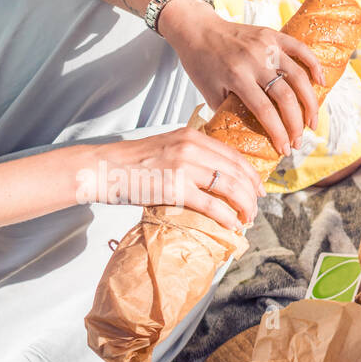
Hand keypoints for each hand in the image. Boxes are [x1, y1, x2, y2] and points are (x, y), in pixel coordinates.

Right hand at [92, 128, 264, 230]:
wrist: (102, 168)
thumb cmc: (131, 163)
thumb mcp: (166, 146)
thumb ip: (190, 154)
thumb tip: (212, 175)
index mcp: (191, 136)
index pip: (233, 155)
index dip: (251, 175)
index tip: (259, 189)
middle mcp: (191, 147)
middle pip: (236, 172)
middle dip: (252, 193)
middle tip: (256, 208)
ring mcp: (184, 167)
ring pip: (230, 187)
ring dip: (244, 206)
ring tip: (247, 219)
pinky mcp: (175, 187)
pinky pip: (211, 205)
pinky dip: (227, 217)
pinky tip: (233, 225)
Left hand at [158, 0, 324, 156]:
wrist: (197, 29)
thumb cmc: (201, 63)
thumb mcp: (209, 92)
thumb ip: (232, 111)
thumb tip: (254, 133)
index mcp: (236, 76)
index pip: (265, 111)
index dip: (278, 133)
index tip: (284, 150)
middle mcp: (254, 60)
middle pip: (286, 97)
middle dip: (296, 124)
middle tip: (299, 142)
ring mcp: (266, 46)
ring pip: (298, 77)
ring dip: (310, 103)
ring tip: (312, 122)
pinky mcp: (272, 35)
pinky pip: (300, 49)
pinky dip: (314, 65)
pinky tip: (321, 83)